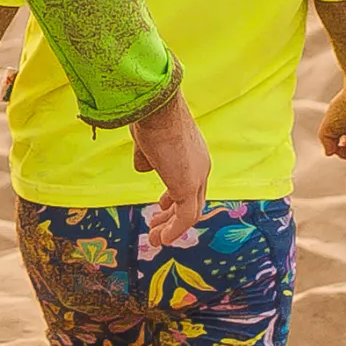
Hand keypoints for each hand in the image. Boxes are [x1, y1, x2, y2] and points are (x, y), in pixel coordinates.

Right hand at [130, 86, 208, 259]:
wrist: (155, 106)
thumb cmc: (149, 115)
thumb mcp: (148, 138)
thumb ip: (148, 155)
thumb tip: (143, 168)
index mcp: (195, 152)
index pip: (190, 181)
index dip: (174, 196)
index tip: (161, 205)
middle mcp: (201, 165)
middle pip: (193, 199)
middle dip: (173, 215)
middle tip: (157, 224)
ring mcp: (197, 177)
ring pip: (190, 211)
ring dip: (171, 227)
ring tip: (155, 239)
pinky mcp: (188, 187)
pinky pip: (185, 218)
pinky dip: (174, 230)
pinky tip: (161, 238)